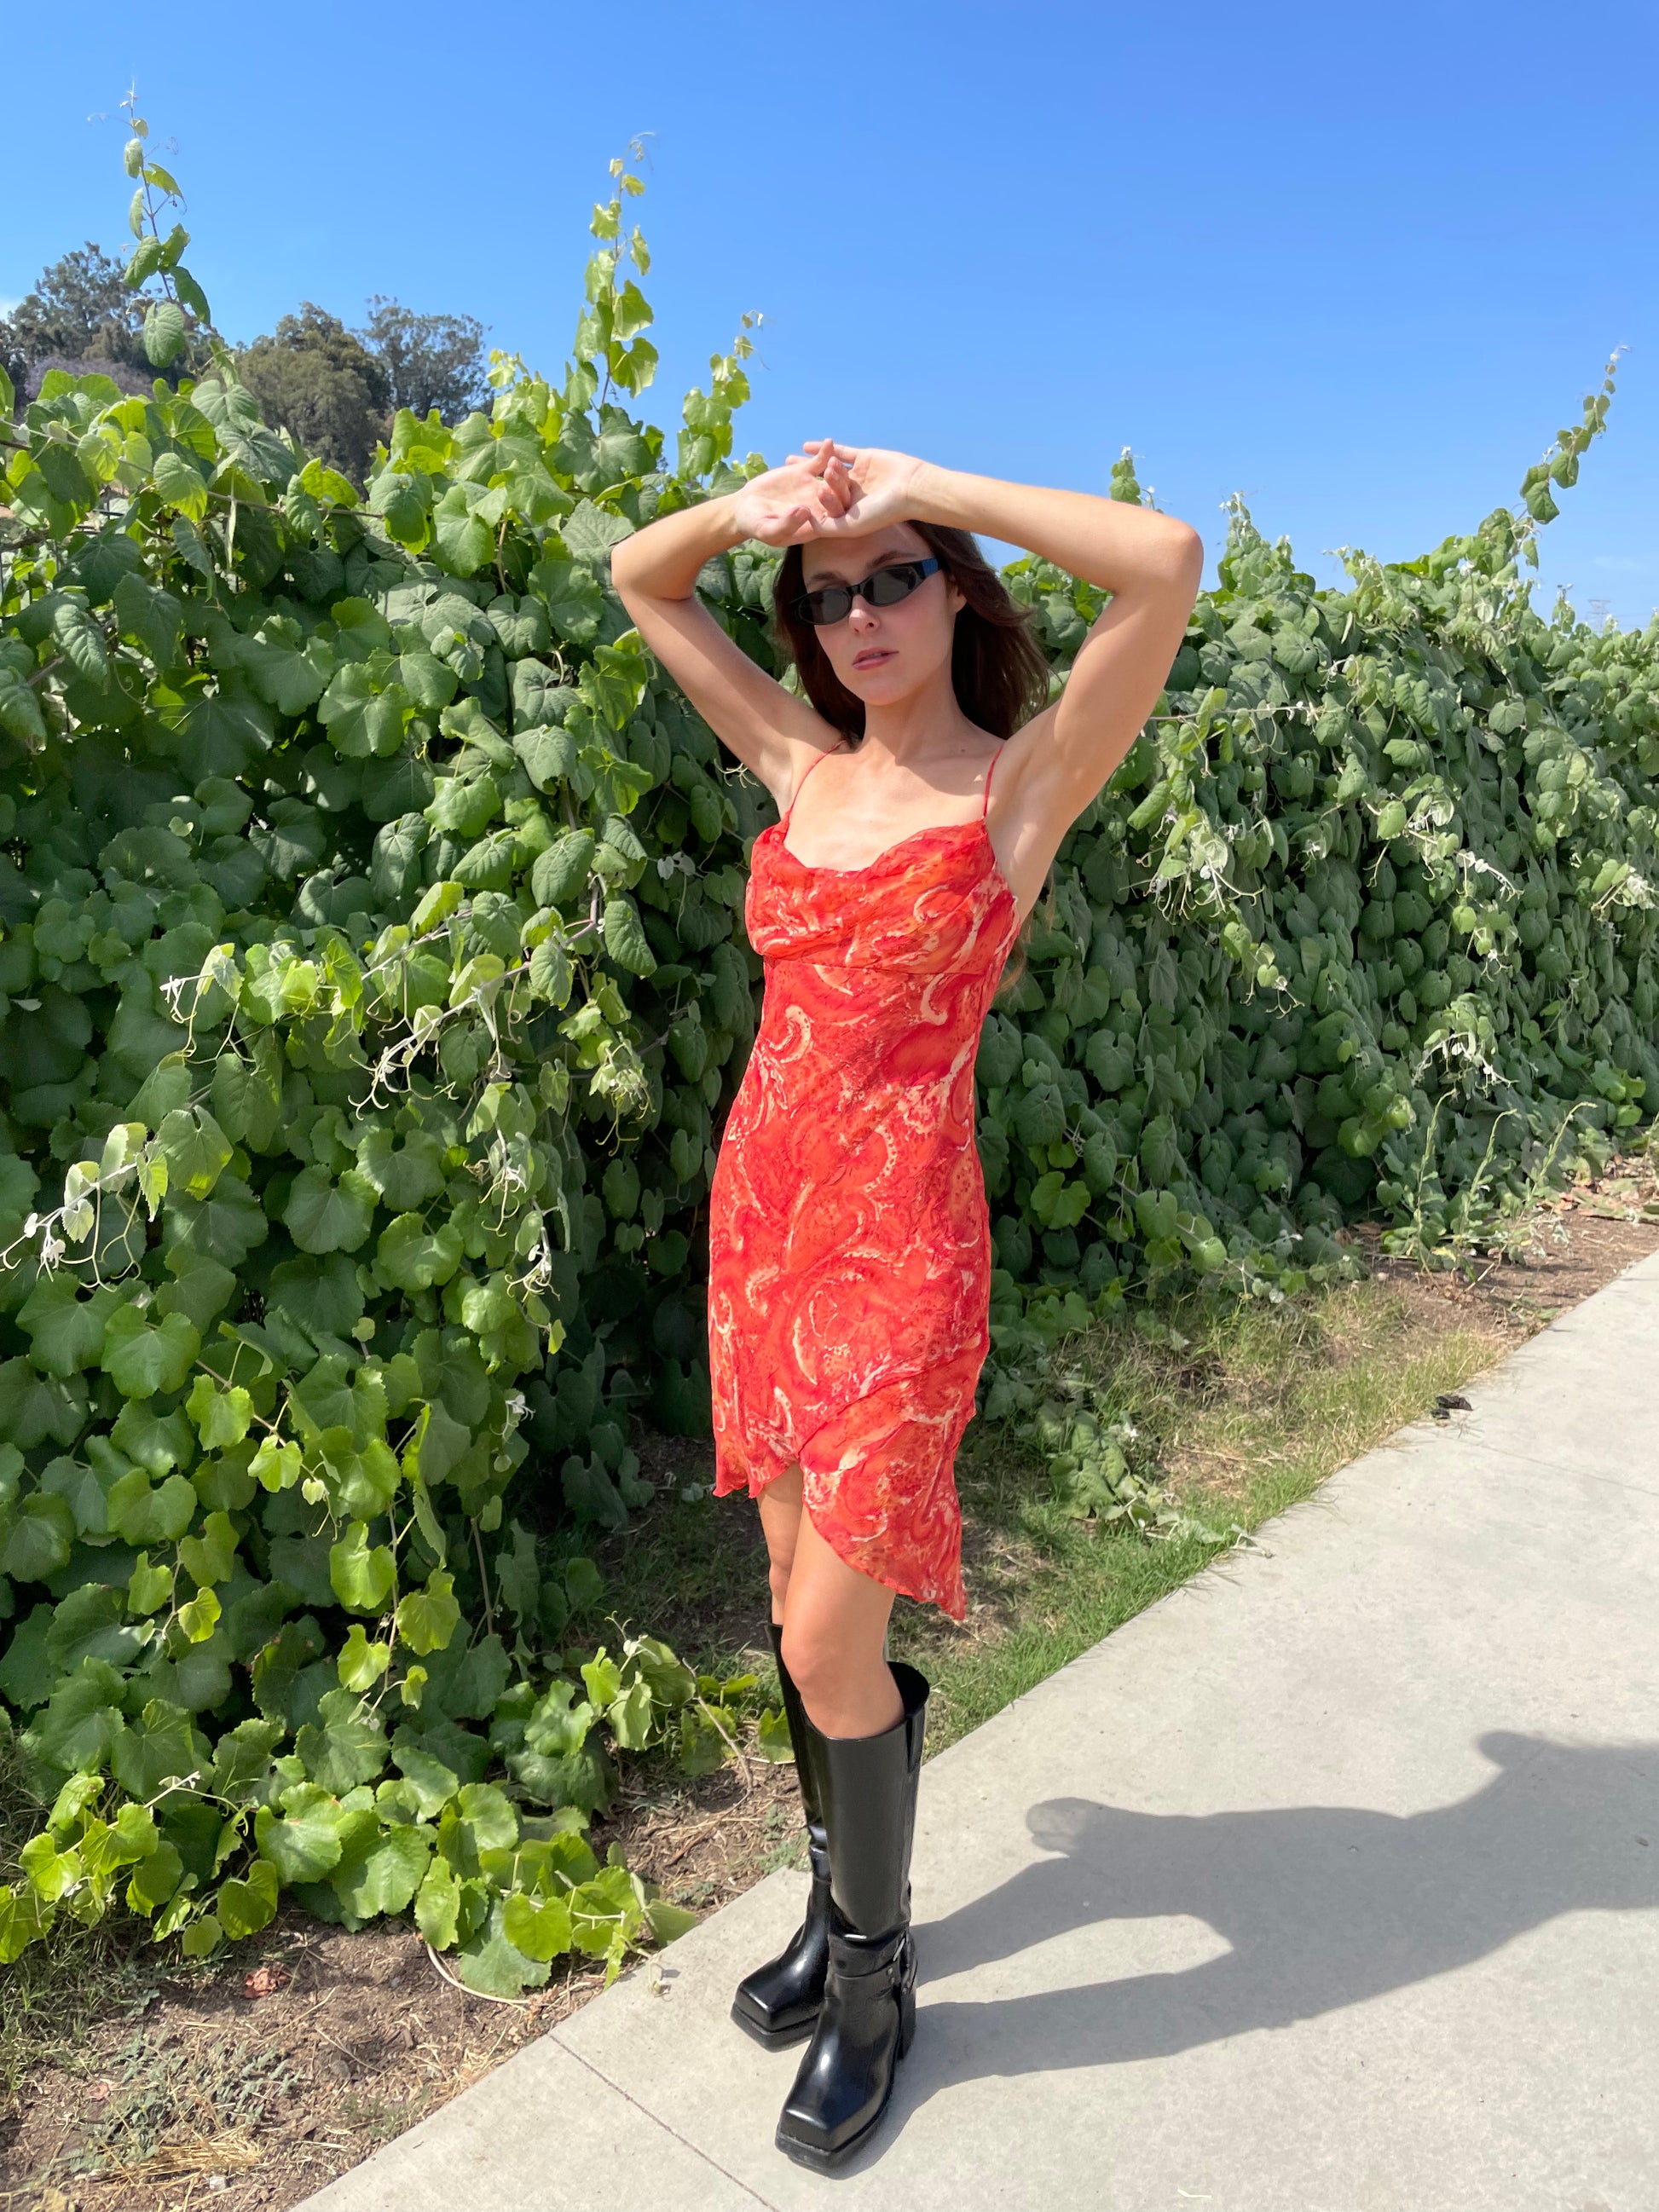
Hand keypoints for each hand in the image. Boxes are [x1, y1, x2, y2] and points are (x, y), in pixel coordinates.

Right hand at [728, 440, 857, 546]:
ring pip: (833, 477)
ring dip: (835, 468)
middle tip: (833, 473)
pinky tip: (828, 443)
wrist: (747, 505)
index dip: (832, 506)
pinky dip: (825, 453)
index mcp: (816, 526)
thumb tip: (805, 512)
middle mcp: (821, 507)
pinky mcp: (808, 472)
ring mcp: (816, 488)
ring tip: (833, 458)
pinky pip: (821, 462)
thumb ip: (787, 525)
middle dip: (838, 485)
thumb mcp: (768, 530)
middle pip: (839, 496)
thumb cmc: (757, 526)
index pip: (832, 518)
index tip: (824, 494)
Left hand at [787, 439, 925, 537]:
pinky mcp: (863, 458)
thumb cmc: (882, 512)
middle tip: (781, 479)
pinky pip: (841, 452)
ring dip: (811, 466)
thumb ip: (826, 527)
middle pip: (824, 489)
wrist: (909, 488)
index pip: (825, 510)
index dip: (808, 508)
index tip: (788, 504)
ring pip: (830, 470)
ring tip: (788, 460)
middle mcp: (854, 495)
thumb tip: (805, 524)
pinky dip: (825, 449)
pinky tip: (807, 447)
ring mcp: (859, 476)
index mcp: (851, 513)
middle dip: (804, 485)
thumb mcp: (849, 526)